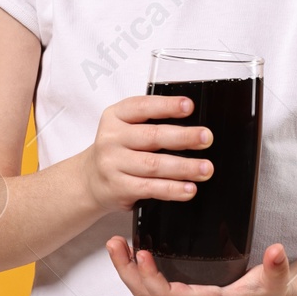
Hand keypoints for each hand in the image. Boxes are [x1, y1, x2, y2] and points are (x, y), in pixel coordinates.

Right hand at [82, 95, 213, 213]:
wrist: (90, 179)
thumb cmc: (117, 150)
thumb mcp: (125, 127)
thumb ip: (151, 123)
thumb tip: (192, 128)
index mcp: (115, 116)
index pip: (142, 107)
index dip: (167, 106)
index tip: (189, 106)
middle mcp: (112, 139)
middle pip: (152, 136)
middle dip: (183, 137)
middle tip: (206, 138)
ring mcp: (113, 164)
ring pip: (154, 165)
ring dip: (184, 167)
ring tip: (205, 168)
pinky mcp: (119, 188)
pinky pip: (150, 188)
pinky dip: (172, 189)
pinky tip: (188, 189)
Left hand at [105, 236, 294, 295]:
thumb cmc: (268, 293)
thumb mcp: (275, 280)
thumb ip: (276, 267)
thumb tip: (276, 252)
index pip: (169, 295)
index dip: (151, 278)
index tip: (142, 254)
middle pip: (147, 294)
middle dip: (128, 271)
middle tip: (116, 243)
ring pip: (145, 291)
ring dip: (127, 269)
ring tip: (116, 243)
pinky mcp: (181, 292)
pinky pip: (152, 285)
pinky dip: (137, 269)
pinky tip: (131, 249)